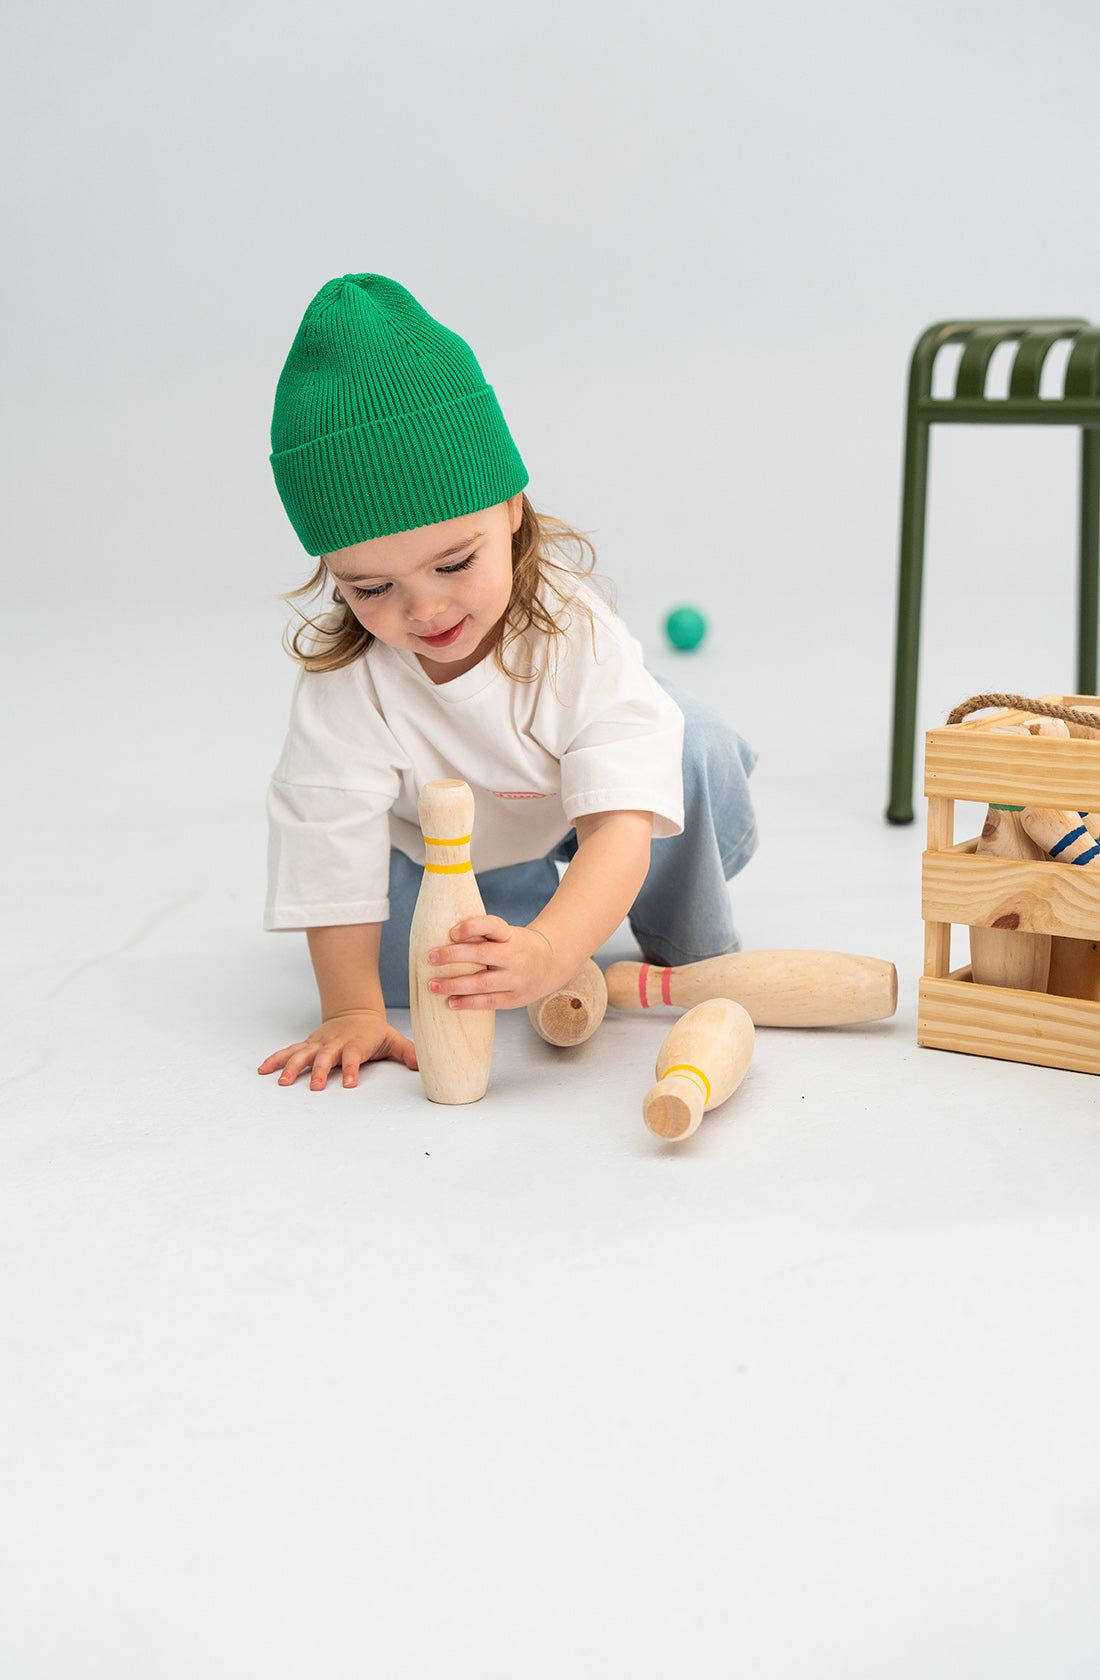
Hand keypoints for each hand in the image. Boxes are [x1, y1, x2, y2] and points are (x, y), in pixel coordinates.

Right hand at [258, 1009, 417, 1090]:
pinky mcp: (307, 1045)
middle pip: (326, 1056)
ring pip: (303, 1054)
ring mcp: (319, 1044)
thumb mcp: (392, 1039)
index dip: (352, 1069)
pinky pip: (289, 1052)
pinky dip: (275, 1059)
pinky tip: (263, 1070)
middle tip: (317, 1088)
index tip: (350, 1084)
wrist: (353, 1012)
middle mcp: (334, 1043)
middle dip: (321, 1071)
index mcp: (355, 1043)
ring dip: (292, 1067)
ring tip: (283, 1083)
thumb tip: (424, 1065)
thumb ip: (407, 1052)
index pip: (353, 1056)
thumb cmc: (374, 1031)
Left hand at [428, 917, 560, 1010]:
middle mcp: (515, 956)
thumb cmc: (517, 946)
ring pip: (482, 983)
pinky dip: (468, 1003)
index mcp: (511, 936)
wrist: (551, 964)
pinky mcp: (514, 998)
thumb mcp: (507, 934)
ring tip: (433, 985)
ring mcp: (516, 979)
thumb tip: (442, 940)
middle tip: (431, 957)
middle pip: (482, 954)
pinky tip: (451, 1002)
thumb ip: (483, 936)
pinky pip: (488, 1002)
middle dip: (453, 956)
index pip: (492, 926)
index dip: (472, 927)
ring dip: (454, 984)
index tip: (452, 932)